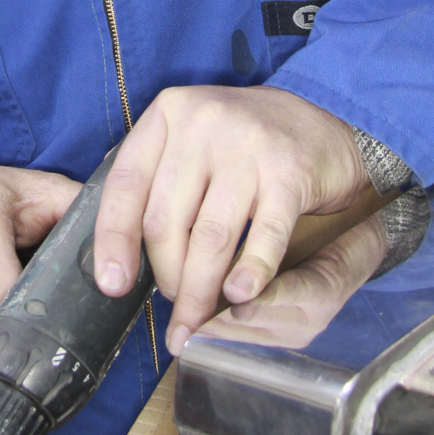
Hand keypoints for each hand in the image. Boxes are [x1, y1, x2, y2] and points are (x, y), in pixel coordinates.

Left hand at [92, 85, 370, 354]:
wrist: (321, 122)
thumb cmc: (242, 143)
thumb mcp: (189, 140)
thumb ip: (152, 180)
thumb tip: (114, 254)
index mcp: (169, 113)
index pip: (125, 184)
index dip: (113, 240)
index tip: (111, 284)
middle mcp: (203, 122)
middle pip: (165, 220)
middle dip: (166, 277)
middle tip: (173, 306)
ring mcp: (247, 144)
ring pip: (209, 237)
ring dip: (200, 290)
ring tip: (195, 320)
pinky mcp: (289, 171)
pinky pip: (263, 237)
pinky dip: (249, 274)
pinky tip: (238, 298)